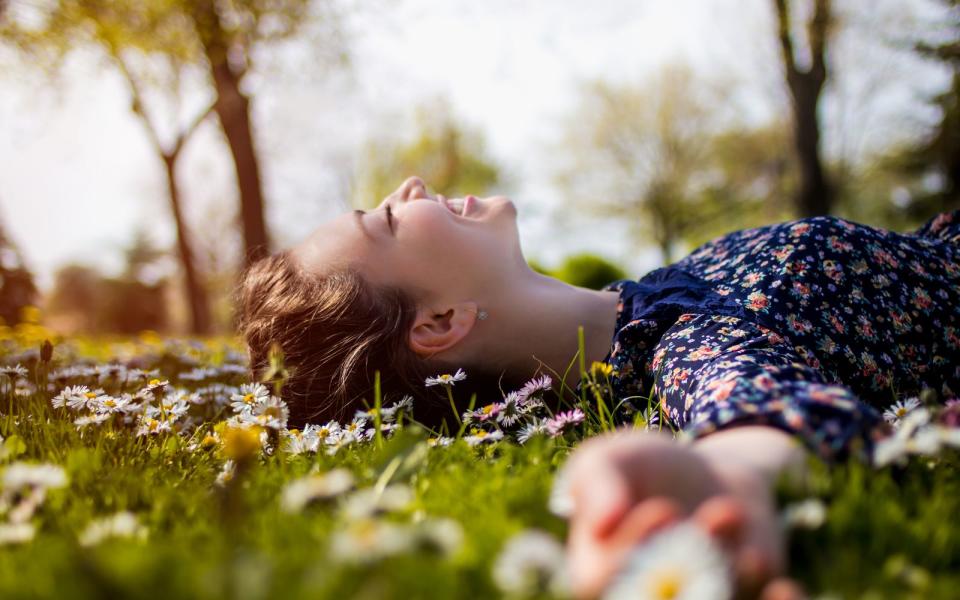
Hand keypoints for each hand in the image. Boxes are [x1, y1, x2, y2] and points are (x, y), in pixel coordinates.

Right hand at [562, 429, 802, 598]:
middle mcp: (645, 599)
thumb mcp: (611, 459)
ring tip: (729, 511)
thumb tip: (603, 523)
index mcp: (598, 576)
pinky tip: (783, 589)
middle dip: (688, 570)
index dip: (631, 556)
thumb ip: (596, 482)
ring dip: (732, 571)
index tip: (661, 509)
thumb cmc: (646, 468)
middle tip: (712, 517)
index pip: (601, 585)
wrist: (710, 478)